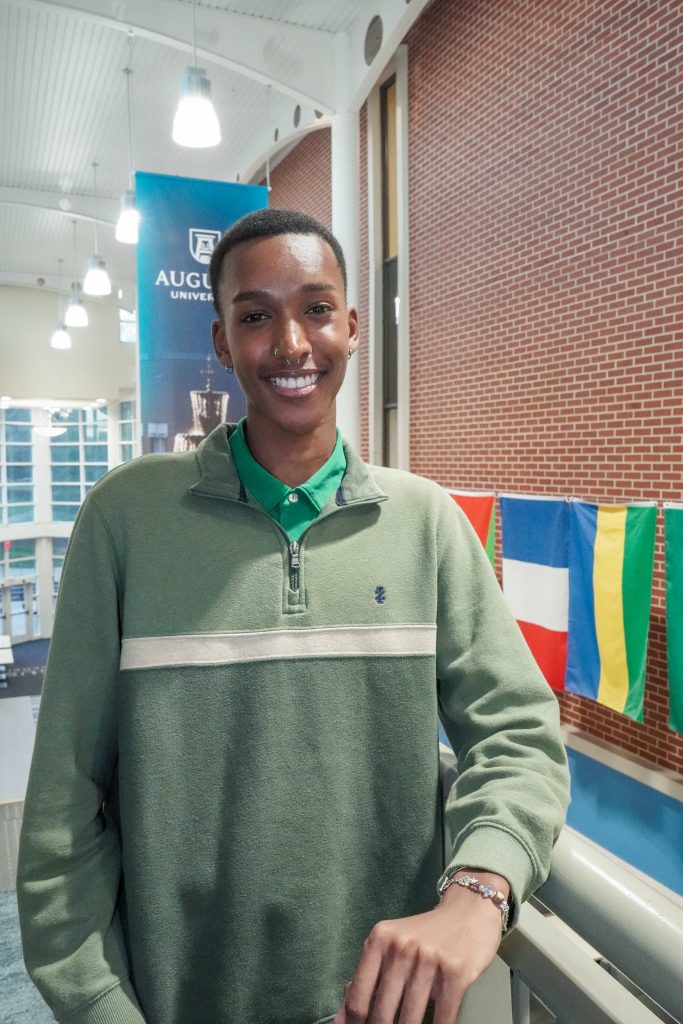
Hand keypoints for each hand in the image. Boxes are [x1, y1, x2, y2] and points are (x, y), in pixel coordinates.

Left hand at [335, 871, 507, 1023]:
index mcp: (378, 940)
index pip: (358, 999)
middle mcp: (400, 947)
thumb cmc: (426, 934)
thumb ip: (369, 977)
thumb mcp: (392, 945)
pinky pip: (441, 1017)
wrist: (469, 909)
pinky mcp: (456, 971)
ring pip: (410, 1020)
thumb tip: (343, 1018)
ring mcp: (428, 958)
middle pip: (381, 1014)